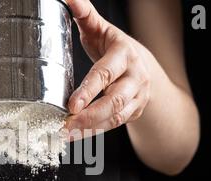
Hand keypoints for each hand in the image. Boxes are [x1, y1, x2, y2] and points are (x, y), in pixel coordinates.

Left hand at [65, 0, 150, 135]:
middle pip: (115, 100)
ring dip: (90, 128)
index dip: (90, 90)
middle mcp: (135, 78)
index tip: (72, 104)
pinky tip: (75, 136)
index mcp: (125, 55)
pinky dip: (93, 133)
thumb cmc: (115, 47)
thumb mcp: (101, 29)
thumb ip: (85, 14)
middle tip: (67, 124)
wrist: (144, 66)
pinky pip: (114, 126)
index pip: (106, 73)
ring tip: (66, 134)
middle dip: (91, 115)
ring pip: (116, 117)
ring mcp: (137, 98)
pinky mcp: (133, 113)